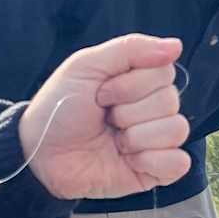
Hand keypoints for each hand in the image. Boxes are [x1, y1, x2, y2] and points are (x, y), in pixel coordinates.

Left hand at [19, 34, 189, 199]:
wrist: (40, 153)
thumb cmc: (59, 109)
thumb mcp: (87, 65)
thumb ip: (131, 48)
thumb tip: (176, 45)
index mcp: (139, 83)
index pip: (164, 73)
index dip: (131, 84)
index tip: (101, 93)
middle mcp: (151, 110)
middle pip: (170, 101)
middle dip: (129, 110)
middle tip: (104, 118)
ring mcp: (154, 142)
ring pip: (177, 130)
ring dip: (137, 136)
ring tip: (113, 141)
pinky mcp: (152, 172)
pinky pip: (178, 164)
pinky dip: (153, 160)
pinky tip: (128, 159)